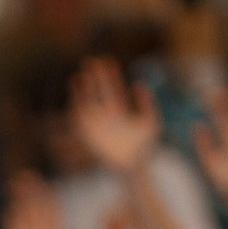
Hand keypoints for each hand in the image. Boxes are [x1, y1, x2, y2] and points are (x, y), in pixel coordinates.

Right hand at [70, 57, 160, 174]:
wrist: (133, 168)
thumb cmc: (144, 149)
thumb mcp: (150, 123)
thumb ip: (148, 104)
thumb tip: (139, 84)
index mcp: (120, 112)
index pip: (113, 89)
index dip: (110, 76)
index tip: (108, 61)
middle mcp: (106, 116)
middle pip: (98, 91)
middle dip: (95, 77)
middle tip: (92, 60)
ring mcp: (96, 124)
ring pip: (86, 101)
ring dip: (83, 88)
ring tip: (82, 74)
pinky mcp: (87, 133)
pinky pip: (79, 115)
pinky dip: (77, 102)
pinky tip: (77, 92)